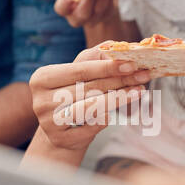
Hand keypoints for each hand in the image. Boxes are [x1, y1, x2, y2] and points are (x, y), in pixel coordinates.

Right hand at [29, 46, 150, 153]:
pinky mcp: (60, 139)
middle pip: (88, 89)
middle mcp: (41, 100)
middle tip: (143, 76)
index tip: (132, 64)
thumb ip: (94, 57)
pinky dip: (106, 119)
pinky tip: (119, 112)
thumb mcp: (79, 73)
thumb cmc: (72, 95)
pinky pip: (91, 127)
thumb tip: (115, 45)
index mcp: (42, 78)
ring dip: (119, 99)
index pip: (80, 70)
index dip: (107, 67)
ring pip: (91, 107)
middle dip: (119, 81)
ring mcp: (49, 122)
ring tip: (139, 91)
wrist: (61, 131)